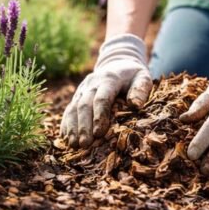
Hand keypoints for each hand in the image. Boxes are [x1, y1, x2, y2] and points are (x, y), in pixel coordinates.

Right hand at [60, 33, 152, 148]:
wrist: (117, 64)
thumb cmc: (132, 76)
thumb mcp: (142, 77)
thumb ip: (141, 89)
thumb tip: (135, 105)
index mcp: (109, 78)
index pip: (101, 98)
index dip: (99, 116)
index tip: (99, 133)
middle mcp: (92, 83)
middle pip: (84, 105)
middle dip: (83, 126)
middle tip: (85, 144)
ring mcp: (82, 90)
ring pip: (73, 108)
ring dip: (72, 128)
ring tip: (74, 145)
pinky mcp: (77, 96)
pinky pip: (68, 110)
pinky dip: (66, 125)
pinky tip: (66, 139)